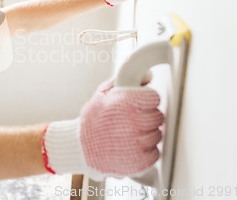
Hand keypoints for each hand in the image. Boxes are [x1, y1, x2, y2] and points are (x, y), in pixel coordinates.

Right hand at [43, 76, 162, 180]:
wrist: (78, 147)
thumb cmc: (91, 120)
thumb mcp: (101, 94)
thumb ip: (123, 82)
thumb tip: (147, 76)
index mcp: (124, 103)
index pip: (153, 98)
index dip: (147, 100)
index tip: (141, 104)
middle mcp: (132, 122)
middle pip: (158, 116)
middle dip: (147, 117)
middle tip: (133, 121)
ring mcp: (136, 143)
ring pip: (157, 135)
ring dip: (147, 134)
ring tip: (129, 134)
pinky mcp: (138, 161)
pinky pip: (155, 153)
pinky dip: (146, 151)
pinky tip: (132, 147)